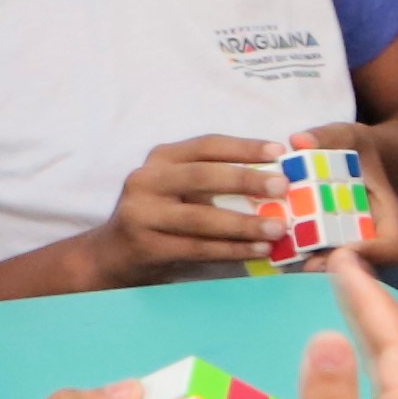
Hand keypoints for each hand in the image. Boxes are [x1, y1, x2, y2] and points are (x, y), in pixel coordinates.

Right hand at [105, 133, 285, 283]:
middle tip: (283, 187)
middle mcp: (147, 180)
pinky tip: (258, 250)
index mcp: (161, 158)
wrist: (115, 253)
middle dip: (246, 180)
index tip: (280, 151)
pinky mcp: (145, 245)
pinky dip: (231, 250)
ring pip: (200, 218)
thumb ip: (215, 178)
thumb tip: (275, 178)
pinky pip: (197, 248)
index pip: (206, 145)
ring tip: (278, 228)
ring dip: (244, 224)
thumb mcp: (179, 186)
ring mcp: (142, 213)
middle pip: (202, 176)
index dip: (243, 147)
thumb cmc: (163, 215)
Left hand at [272, 123, 397, 265]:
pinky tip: (271, 246)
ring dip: (310, 265)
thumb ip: (327, 137)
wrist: (356, 158)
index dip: (370, 254)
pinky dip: (295, 256)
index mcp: (386, 215)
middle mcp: (369, 238)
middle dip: (333, 267)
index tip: (340, 250)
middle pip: (361, 266)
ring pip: (336, 268)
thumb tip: (298, 141)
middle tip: (306, 263)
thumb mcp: (349, 136)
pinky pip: (315, 258)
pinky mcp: (324, 246)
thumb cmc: (357, 149)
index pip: (390, 247)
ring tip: (284, 256)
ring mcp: (346, 245)